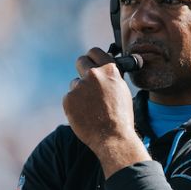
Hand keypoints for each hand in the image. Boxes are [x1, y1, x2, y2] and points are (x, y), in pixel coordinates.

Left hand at [62, 47, 150, 176]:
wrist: (112, 137)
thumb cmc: (120, 117)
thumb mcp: (122, 91)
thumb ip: (111, 77)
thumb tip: (103, 69)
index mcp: (109, 71)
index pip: (95, 52)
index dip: (92, 57)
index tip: (90, 61)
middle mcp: (93, 75)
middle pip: (80, 61)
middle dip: (82, 69)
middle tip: (86, 81)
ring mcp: (79, 86)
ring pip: (75, 84)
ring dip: (80, 92)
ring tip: (91, 108)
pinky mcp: (69, 99)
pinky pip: (70, 98)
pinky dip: (74, 105)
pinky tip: (84, 114)